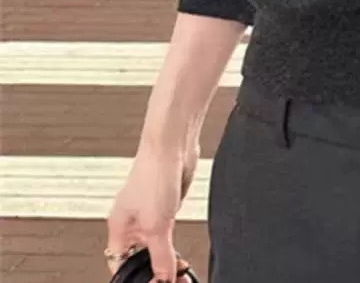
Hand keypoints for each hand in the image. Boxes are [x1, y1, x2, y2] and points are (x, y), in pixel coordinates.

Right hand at [106, 142, 199, 281]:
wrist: (173, 146)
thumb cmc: (154, 174)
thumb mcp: (157, 225)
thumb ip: (161, 254)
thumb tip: (165, 277)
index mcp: (120, 228)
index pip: (120, 265)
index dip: (135, 278)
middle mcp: (133, 223)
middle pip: (139, 258)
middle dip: (153, 271)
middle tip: (171, 281)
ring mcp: (151, 214)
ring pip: (156, 247)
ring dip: (167, 260)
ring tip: (180, 273)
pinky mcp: (169, 206)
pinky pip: (169, 234)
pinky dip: (175, 247)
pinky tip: (183, 255)